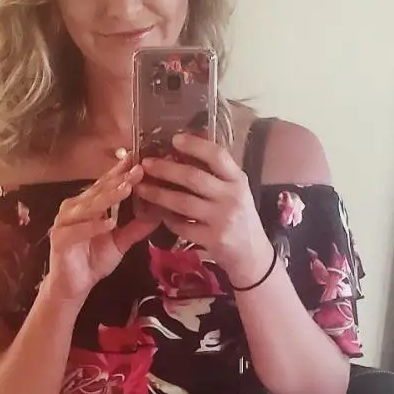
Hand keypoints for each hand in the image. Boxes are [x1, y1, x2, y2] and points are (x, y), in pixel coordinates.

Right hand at [42, 154, 159, 304]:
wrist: (74, 285)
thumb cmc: (94, 260)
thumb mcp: (121, 242)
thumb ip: (137, 228)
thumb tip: (159, 214)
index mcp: (90, 205)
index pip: (106, 183)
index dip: (121, 171)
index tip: (139, 160)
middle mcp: (75, 207)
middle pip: (99, 190)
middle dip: (120, 179)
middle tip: (139, 170)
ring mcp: (65, 222)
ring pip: (89, 206)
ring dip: (108, 197)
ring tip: (127, 189)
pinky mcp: (59, 238)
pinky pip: (78, 230)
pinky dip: (93, 226)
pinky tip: (109, 222)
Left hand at [136, 132, 273, 284]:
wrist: (252, 254)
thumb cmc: (240, 217)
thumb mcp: (236, 191)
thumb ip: (216, 174)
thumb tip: (185, 150)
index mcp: (238, 180)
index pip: (218, 156)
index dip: (195, 145)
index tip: (174, 139)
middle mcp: (232, 197)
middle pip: (193, 178)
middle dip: (165, 169)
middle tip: (145, 163)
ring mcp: (222, 219)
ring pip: (182, 202)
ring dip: (158, 194)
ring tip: (141, 187)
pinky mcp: (212, 239)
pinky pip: (181, 226)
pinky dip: (167, 218)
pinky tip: (156, 213)